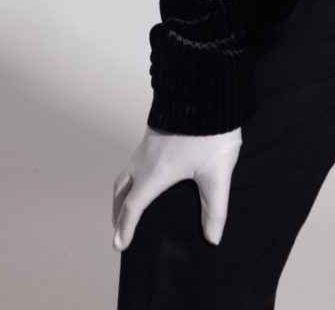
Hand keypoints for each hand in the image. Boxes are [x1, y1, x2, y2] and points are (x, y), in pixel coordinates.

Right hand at [112, 125, 241, 250]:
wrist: (205, 90)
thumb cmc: (211, 132)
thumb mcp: (217, 175)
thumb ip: (214, 209)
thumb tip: (212, 239)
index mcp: (154, 174)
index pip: (132, 207)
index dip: (125, 228)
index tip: (119, 245)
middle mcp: (144, 160)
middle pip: (121, 192)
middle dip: (117, 213)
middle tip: (118, 231)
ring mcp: (146, 146)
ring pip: (124, 174)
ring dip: (121, 194)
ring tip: (126, 207)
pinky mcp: (152, 134)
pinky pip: (133, 161)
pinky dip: (130, 178)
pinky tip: (145, 178)